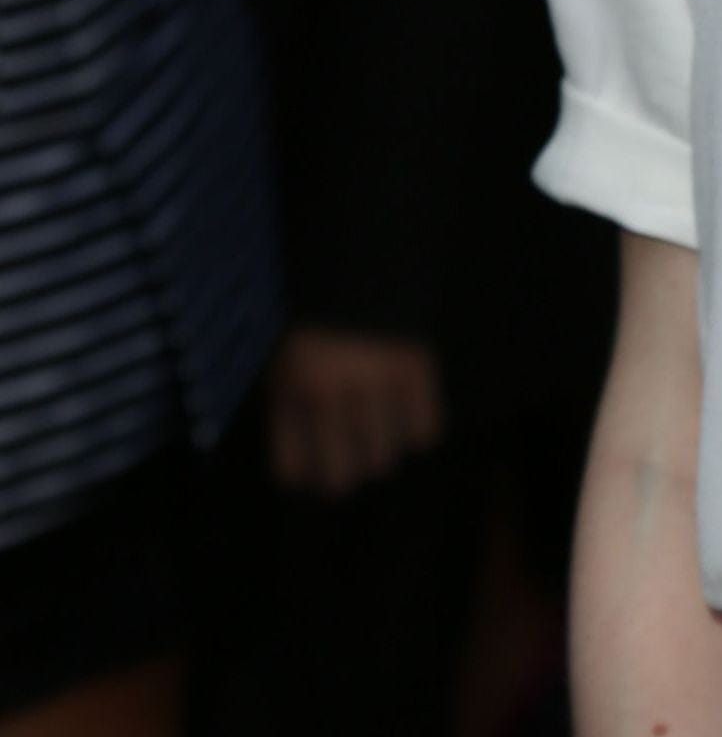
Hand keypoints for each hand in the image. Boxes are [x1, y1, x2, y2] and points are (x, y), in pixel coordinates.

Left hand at [266, 324, 447, 494]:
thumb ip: (288, 408)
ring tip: (382, 432)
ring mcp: (373, 383)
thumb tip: (305, 467)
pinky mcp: (415, 368)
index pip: (291, 469)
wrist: (358, 258)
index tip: (314, 472)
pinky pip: (425, 431)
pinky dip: (419, 431)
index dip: (304, 477)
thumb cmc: (314, 318)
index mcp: (287, 389)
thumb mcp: (281, 359)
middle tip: (353, 460)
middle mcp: (327, 394)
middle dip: (346, 474)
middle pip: (341, 478)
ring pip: (384, 460)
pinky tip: (409, 414)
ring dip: (382, 452)